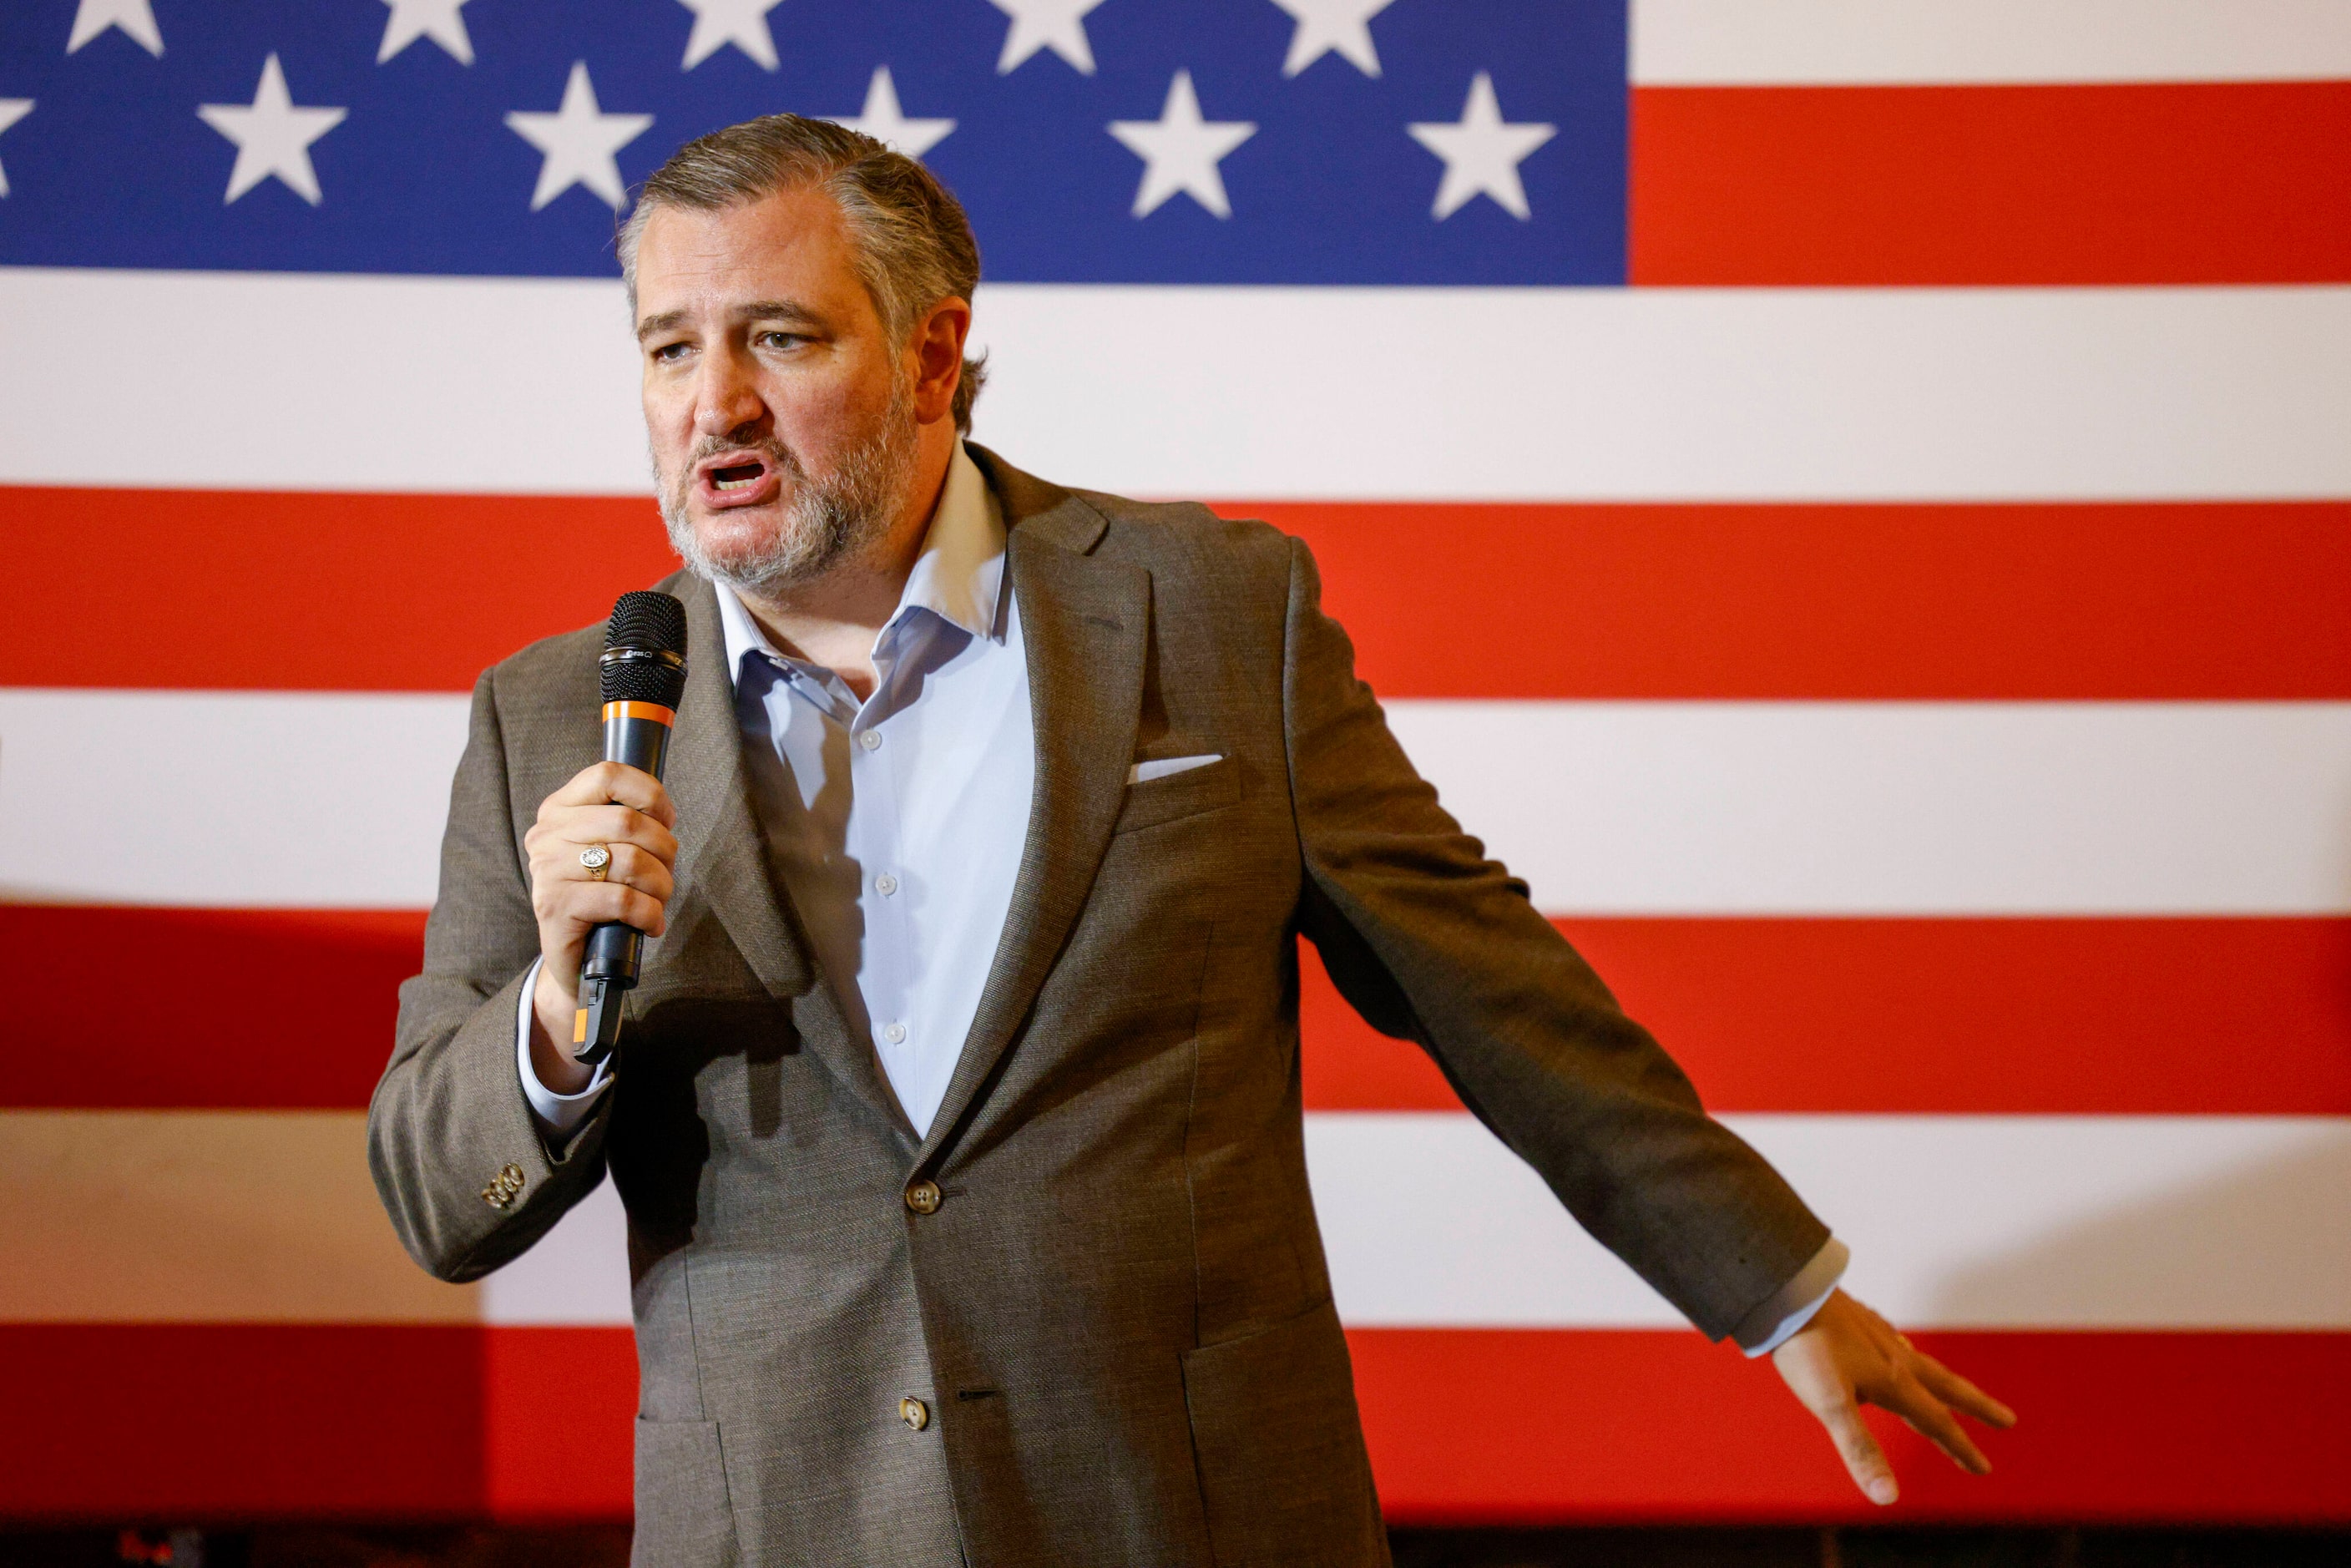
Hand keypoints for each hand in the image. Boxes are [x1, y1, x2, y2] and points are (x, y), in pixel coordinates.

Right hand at [521, 761, 678, 1091]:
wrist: (574, 959)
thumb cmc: (600, 897)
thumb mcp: (608, 850)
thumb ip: (626, 822)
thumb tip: (664, 812)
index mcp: (559, 810)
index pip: (607, 775)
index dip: (650, 793)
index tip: (667, 819)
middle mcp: (546, 835)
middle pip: (627, 821)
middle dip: (664, 848)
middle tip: (667, 871)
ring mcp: (547, 871)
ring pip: (630, 861)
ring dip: (661, 884)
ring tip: (659, 899)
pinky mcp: (556, 908)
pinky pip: (622, 900)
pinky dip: (649, 912)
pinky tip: (650, 923)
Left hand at [1772, 1289, 2015, 1504]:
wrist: (1786, 1289)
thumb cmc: (1807, 1348)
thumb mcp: (1829, 1405)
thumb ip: (1860, 1449)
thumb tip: (1888, 1498)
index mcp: (1893, 1381)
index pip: (1937, 1422)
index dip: (1961, 1448)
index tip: (1984, 1468)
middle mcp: (1894, 1357)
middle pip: (1946, 1386)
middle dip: (1976, 1407)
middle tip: (2007, 1419)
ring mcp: (1877, 1335)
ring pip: (1922, 1363)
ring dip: (1944, 1382)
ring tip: (1955, 1391)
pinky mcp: (1858, 1319)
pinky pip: (1893, 1341)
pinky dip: (1907, 1354)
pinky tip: (1897, 1349)